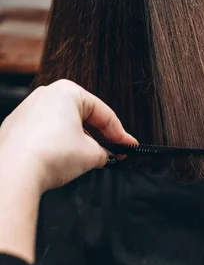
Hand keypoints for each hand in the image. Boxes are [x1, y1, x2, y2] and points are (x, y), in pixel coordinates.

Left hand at [0, 79, 137, 194]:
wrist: (14, 173)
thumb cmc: (51, 155)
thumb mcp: (92, 155)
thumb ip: (105, 152)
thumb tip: (105, 155)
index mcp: (68, 91)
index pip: (103, 113)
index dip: (120, 134)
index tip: (128, 147)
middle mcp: (45, 94)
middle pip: (83, 116)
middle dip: (99, 136)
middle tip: (113, 154)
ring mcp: (27, 110)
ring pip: (62, 124)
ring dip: (78, 141)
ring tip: (89, 160)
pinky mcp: (15, 127)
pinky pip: (44, 133)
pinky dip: (56, 145)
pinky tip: (63, 161)